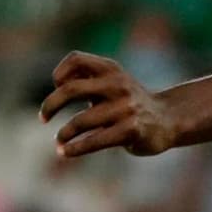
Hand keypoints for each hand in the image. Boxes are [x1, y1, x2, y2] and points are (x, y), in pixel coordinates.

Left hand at [40, 52, 177, 158]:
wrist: (168, 119)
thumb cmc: (129, 102)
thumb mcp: (112, 83)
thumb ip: (87, 79)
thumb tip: (57, 84)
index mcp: (111, 69)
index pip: (77, 59)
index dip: (60, 72)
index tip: (57, 86)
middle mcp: (118, 85)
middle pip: (71, 89)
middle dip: (50, 105)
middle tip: (43, 118)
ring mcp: (126, 108)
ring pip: (80, 121)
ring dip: (63, 133)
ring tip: (59, 141)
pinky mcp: (131, 130)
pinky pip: (95, 140)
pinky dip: (75, 148)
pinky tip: (65, 152)